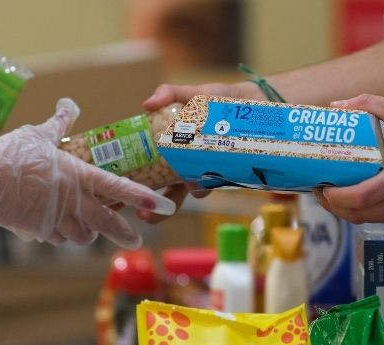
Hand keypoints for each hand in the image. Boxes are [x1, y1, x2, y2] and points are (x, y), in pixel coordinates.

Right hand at [0, 98, 175, 247]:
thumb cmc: (10, 154)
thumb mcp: (38, 134)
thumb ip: (58, 123)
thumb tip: (68, 106)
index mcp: (78, 175)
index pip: (118, 188)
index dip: (142, 196)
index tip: (162, 203)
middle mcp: (73, 201)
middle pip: (107, 222)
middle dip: (124, 233)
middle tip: (135, 240)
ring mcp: (57, 218)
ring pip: (84, 235)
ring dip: (89, 233)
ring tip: (90, 231)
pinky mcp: (40, 230)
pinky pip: (59, 237)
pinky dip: (62, 234)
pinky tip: (58, 228)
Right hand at [140, 81, 256, 222]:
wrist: (258, 101)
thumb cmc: (221, 99)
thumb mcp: (193, 93)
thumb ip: (171, 94)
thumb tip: (147, 103)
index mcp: (174, 153)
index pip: (151, 176)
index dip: (138, 189)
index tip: (124, 197)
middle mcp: (191, 168)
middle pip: (169, 197)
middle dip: (156, 210)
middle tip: (143, 213)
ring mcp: (211, 172)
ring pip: (196, 192)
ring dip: (191, 190)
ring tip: (191, 183)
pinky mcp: (232, 172)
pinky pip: (221, 182)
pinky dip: (216, 179)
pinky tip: (213, 173)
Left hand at [315, 94, 383, 223]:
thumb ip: (368, 104)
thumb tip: (336, 105)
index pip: (359, 198)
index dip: (334, 197)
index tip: (321, 186)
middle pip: (359, 214)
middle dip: (334, 206)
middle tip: (321, 189)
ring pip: (370, 220)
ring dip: (348, 211)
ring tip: (334, 193)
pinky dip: (367, 211)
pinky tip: (356, 196)